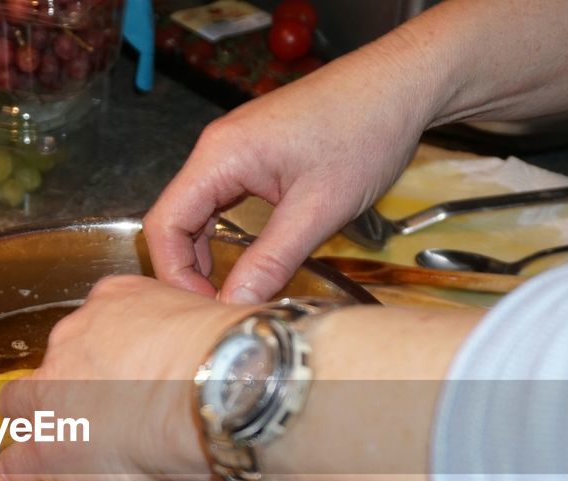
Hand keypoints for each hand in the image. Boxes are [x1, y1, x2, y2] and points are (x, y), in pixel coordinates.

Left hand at [0, 276, 251, 480]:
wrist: (219, 390)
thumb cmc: (228, 360)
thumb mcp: (204, 324)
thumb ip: (184, 341)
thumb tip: (198, 363)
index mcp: (113, 301)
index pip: (91, 330)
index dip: (103, 362)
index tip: (126, 383)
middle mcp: (73, 338)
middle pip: (51, 369)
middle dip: (65, 394)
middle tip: (97, 422)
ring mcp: (51, 391)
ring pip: (20, 410)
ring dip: (41, 433)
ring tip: (66, 458)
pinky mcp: (47, 445)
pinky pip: (15, 466)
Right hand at [143, 33, 445, 303]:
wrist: (402, 84)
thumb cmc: (367, 127)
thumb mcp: (319, 208)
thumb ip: (271, 260)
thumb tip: (236, 302)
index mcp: (221, 155)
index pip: (165, 225)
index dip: (176, 275)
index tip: (207, 307)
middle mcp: (218, 149)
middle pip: (175, 221)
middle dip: (188, 270)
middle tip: (218, 308)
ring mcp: (235, 151)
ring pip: (198, 214)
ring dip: (207, 255)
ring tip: (231, 292)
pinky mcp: (255, 156)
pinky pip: (222, 202)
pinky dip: (227, 237)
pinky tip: (246, 262)